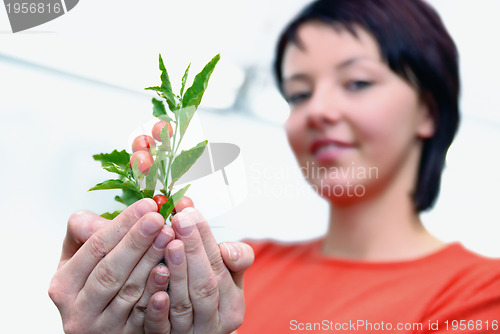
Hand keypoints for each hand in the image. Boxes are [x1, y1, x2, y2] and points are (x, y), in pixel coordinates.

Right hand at [49, 199, 174, 333]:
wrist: (99, 326)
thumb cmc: (93, 285)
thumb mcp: (79, 259)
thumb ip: (85, 232)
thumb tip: (98, 219)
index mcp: (64, 285)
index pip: (95, 248)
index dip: (122, 224)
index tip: (146, 206)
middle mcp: (79, 311)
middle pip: (111, 271)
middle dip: (137, 241)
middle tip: (158, 219)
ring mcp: (103, 328)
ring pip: (130, 292)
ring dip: (152, 262)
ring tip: (169, 238)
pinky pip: (144, 318)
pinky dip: (157, 297)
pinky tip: (167, 275)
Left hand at [144, 207, 253, 333]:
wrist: (193, 331)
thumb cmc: (208, 294)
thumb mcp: (228, 276)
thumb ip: (235, 257)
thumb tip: (229, 250)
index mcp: (232, 306)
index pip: (221, 267)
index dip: (206, 239)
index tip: (192, 212)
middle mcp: (213, 322)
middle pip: (205, 285)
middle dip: (192, 249)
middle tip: (180, 220)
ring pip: (183, 304)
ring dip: (176, 272)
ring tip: (168, 243)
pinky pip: (160, 328)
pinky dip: (157, 307)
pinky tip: (154, 278)